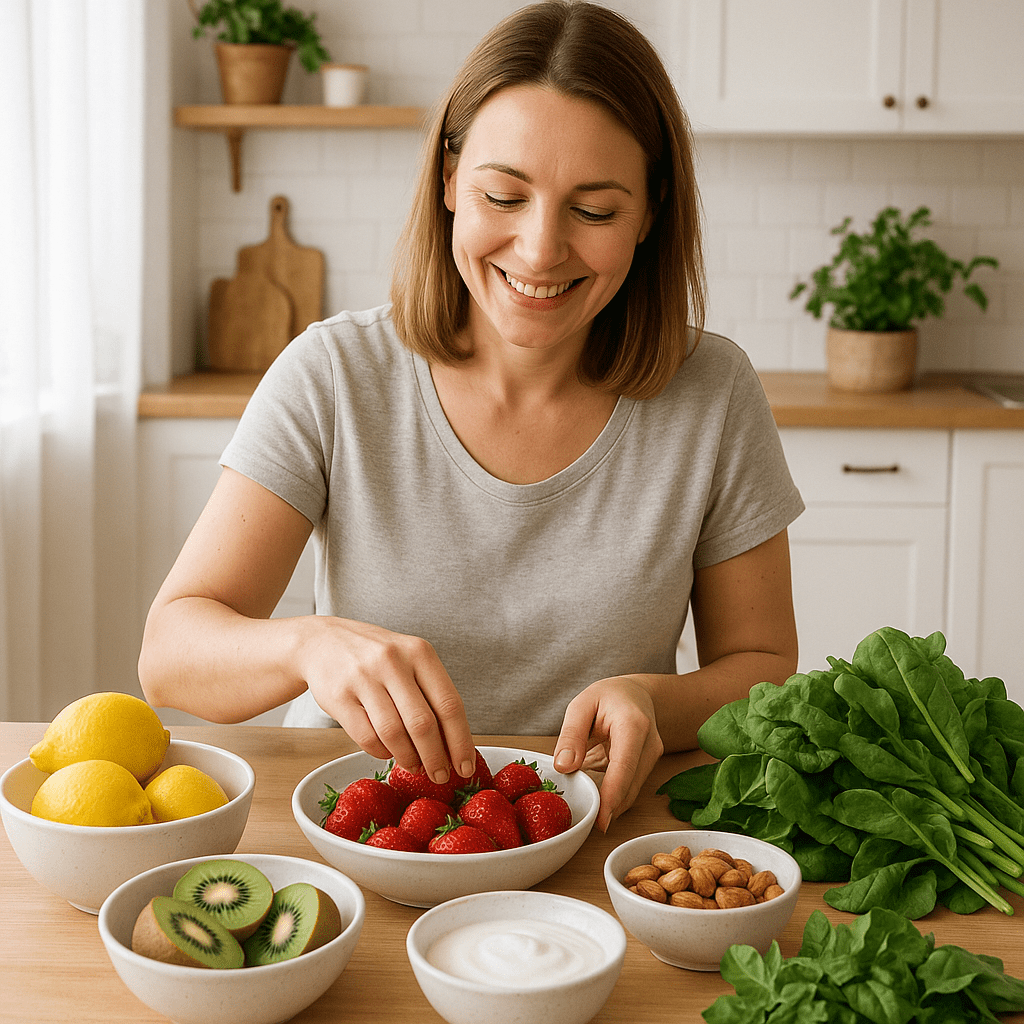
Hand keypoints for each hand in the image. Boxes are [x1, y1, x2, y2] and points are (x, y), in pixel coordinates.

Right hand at [299, 617, 476, 783]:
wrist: (323, 641)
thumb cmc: (376, 656)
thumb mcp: (409, 659)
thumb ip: (430, 693)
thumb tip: (453, 744)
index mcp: (420, 653)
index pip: (449, 704)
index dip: (460, 742)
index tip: (465, 766)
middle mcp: (393, 662)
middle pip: (423, 723)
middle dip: (436, 758)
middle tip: (440, 776)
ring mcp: (364, 678)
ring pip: (394, 733)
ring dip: (408, 758)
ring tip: (415, 766)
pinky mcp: (339, 696)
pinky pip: (366, 737)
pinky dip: (381, 752)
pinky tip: (387, 752)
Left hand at [552, 676, 663, 831]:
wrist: (636, 694)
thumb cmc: (609, 696)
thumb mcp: (582, 704)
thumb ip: (571, 735)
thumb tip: (563, 767)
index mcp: (633, 724)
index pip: (624, 766)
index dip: (613, 796)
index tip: (601, 821)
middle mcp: (650, 743)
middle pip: (630, 785)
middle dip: (608, 807)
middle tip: (583, 822)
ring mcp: (653, 756)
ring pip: (631, 791)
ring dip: (610, 804)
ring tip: (586, 811)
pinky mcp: (648, 766)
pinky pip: (630, 788)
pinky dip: (613, 796)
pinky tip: (597, 799)